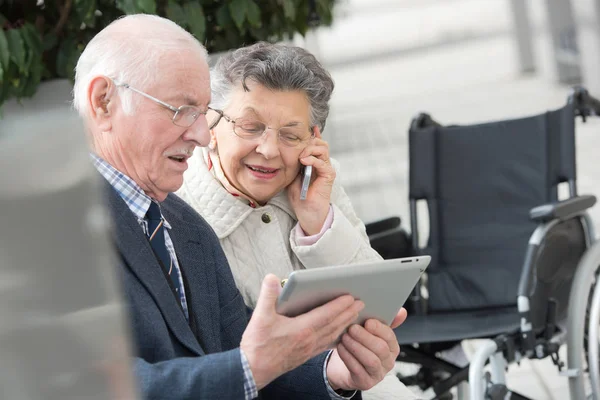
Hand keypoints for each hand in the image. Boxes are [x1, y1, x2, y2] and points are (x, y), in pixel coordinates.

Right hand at [240, 274, 364, 389]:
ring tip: (354, 315)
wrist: (253, 369)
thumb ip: (267, 295)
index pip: (326, 315)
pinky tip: (339, 334)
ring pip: (332, 335)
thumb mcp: (260, 316)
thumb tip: (271, 277)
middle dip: (348, 313)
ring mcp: (309, 349)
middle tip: (360, 303)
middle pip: (334, 324)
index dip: (339, 305)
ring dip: (345, 324)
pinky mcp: (305, 355)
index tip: (350, 297)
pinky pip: (326, 344)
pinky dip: (336, 336)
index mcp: (301, 329)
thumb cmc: (257, 344)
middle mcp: (309, 340)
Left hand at [287, 127, 334, 234]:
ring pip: (322, 148)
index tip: (304, 127)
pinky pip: (322, 162)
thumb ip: (292, 161)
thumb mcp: (291, 174)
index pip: (315, 143)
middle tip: (297, 148)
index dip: (311, 134)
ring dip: (310, 148)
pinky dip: (312, 159)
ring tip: (300, 156)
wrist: (306, 211)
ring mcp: (327, 168)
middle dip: (308, 141)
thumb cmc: (299, 195)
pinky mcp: (329, 175)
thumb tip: (285, 148)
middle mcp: (322, 162)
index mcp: (314, 161)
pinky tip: (304, 161)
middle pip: (320, 142)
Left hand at [325, 308, 407, 390]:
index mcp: (392, 347)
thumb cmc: (359, 345)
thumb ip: (383, 321)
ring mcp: (378, 374)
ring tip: (345, 337)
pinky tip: (341, 348)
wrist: (344, 367)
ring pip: (370, 360)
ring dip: (356, 347)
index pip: (390, 337)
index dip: (379, 329)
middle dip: (365, 337)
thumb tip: (402, 311)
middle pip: (380, 349)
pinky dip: (348, 357)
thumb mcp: (370, 332)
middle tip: (352, 328)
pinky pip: (358, 370)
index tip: (367, 321)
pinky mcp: (366, 383)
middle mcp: (388, 362)